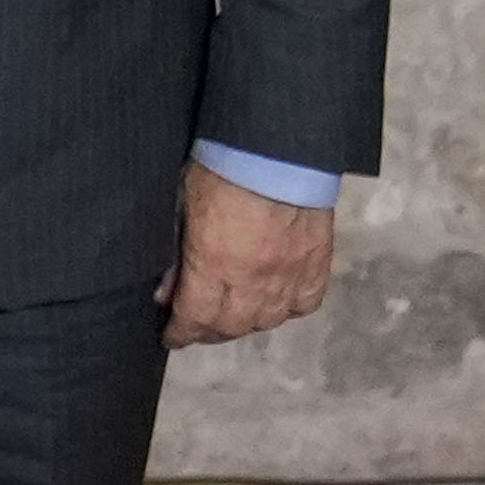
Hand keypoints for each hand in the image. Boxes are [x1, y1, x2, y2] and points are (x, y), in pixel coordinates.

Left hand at [166, 167, 335, 349]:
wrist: (278, 148)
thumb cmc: (221, 169)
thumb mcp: (182, 208)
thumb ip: (175, 254)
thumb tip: (166, 292)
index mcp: (214, 265)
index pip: (195, 317)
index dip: (181, 333)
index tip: (172, 337)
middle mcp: (254, 278)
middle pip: (231, 326)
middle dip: (209, 332)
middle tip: (197, 326)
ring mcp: (290, 273)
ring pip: (266, 321)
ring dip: (245, 323)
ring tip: (231, 316)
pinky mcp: (317, 263)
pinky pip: (304, 304)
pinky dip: (287, 310)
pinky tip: (273, 303)